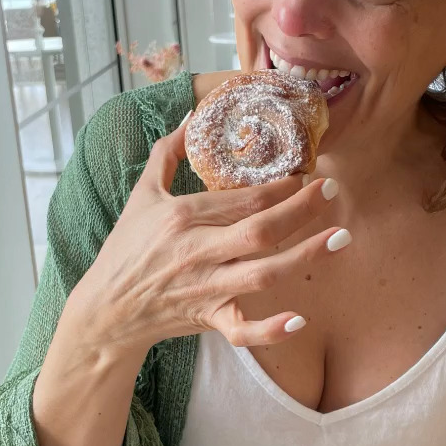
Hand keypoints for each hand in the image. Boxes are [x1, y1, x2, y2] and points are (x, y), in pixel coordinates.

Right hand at [70, 119, 347, 354]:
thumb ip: (166, 153)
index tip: (306, 172)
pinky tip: (300, 319)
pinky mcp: (208, 319)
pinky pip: (243, 329)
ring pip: (263, 274)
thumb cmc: (127, 249)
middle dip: (301, 210)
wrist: (106, 310)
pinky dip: (270, 329)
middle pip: (260, 231)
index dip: (279, 185)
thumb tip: (190, 116)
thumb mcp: (141, 195)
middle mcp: (197, 251)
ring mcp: (205, 288)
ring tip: (340, 238)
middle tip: (332, 190)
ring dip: (305, 256)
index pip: (241, 198)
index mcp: (182, 217)